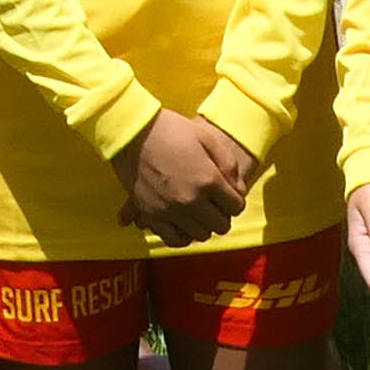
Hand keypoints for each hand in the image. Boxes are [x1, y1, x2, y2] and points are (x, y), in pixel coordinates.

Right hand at [113, 107, 257, 247]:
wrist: (131, 131)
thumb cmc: (170, 129)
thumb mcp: (206, 136)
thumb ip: (228, 163)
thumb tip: (238, 189)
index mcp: (208, 179)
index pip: (236, 207)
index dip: (235, 200)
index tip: (227, 194)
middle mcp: (192, 200)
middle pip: (221, 225)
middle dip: (222, 215)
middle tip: (214, 203)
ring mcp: (171, 210)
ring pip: (201, 235)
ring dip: (203, 225)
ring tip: (197, 211)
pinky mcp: (152, 215)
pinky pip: (174, 240)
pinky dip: (182, 235)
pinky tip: (182, 223)